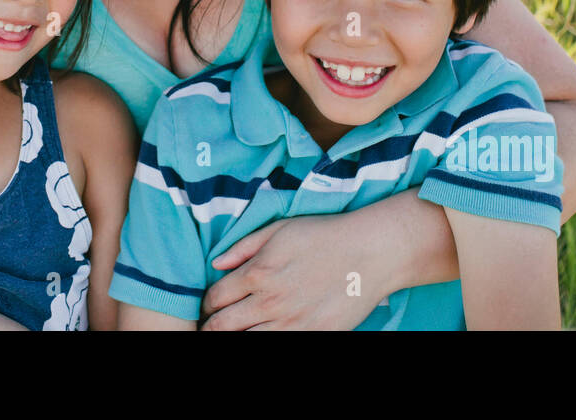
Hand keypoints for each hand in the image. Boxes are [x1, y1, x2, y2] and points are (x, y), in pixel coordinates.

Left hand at [199, 215, 385, 329]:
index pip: (214, 299)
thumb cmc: (324, 235)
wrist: (369, 252)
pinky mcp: (312, 335)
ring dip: (234, 336)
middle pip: (222, 326)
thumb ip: (243, 246)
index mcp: (258, 273)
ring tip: (236, 331)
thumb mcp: (279, 229)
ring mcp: (291, 324)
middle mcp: (269, 302)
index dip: (206, 305)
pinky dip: (265, 340)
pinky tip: (265, 332)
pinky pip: (278, 345)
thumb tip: (216, 263)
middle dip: (211, 327)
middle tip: (213, 325)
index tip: (210, 306)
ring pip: (246, 340)